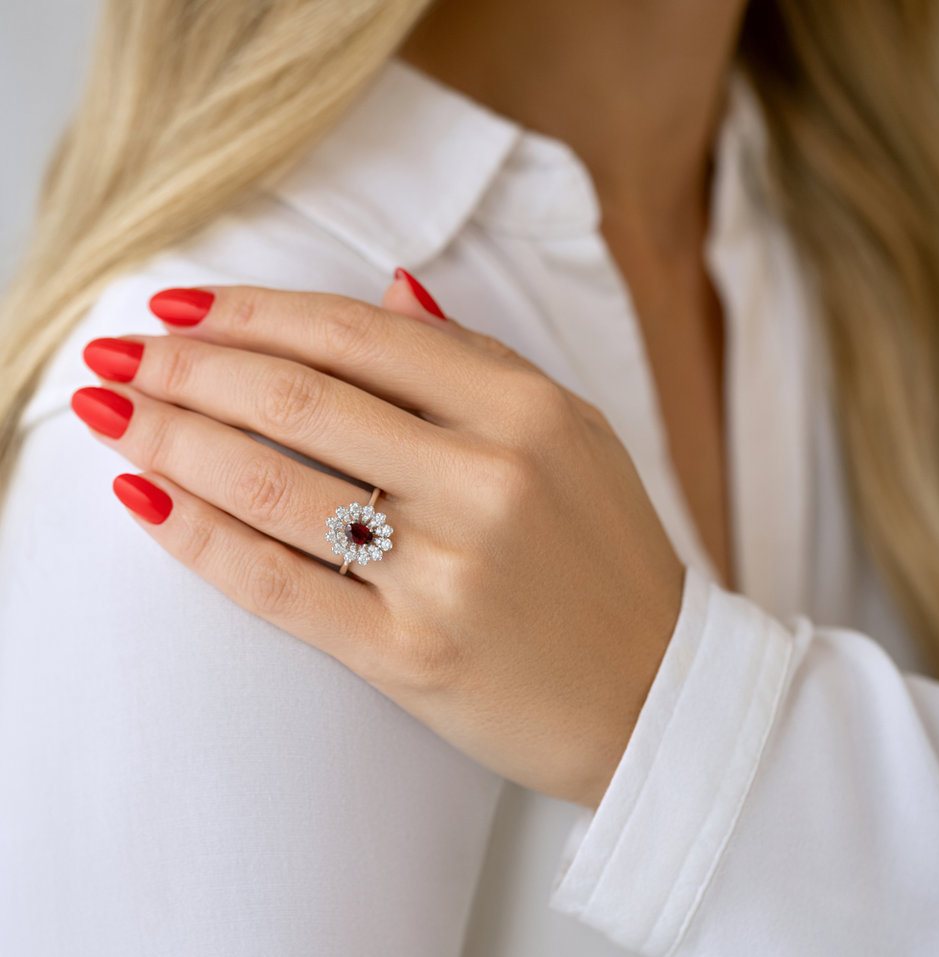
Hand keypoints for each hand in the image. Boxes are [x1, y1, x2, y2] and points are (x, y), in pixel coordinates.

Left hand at [72, 273, 684, 808]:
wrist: (655, 691)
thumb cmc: (609, 556)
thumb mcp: (573, 433)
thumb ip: (478, 359)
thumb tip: (390, 288)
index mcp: (526, 411)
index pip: (357, 335)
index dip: (253, 313)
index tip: (180, 309)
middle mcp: (486, 480)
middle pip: (299, 400)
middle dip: (189, 370)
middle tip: (118, 358)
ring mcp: (447, 571)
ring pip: (273, 486)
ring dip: (171, 442)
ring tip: (111, 419)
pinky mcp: (411, 653)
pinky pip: (277, 584)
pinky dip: (198, 539)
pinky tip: (145, 503)